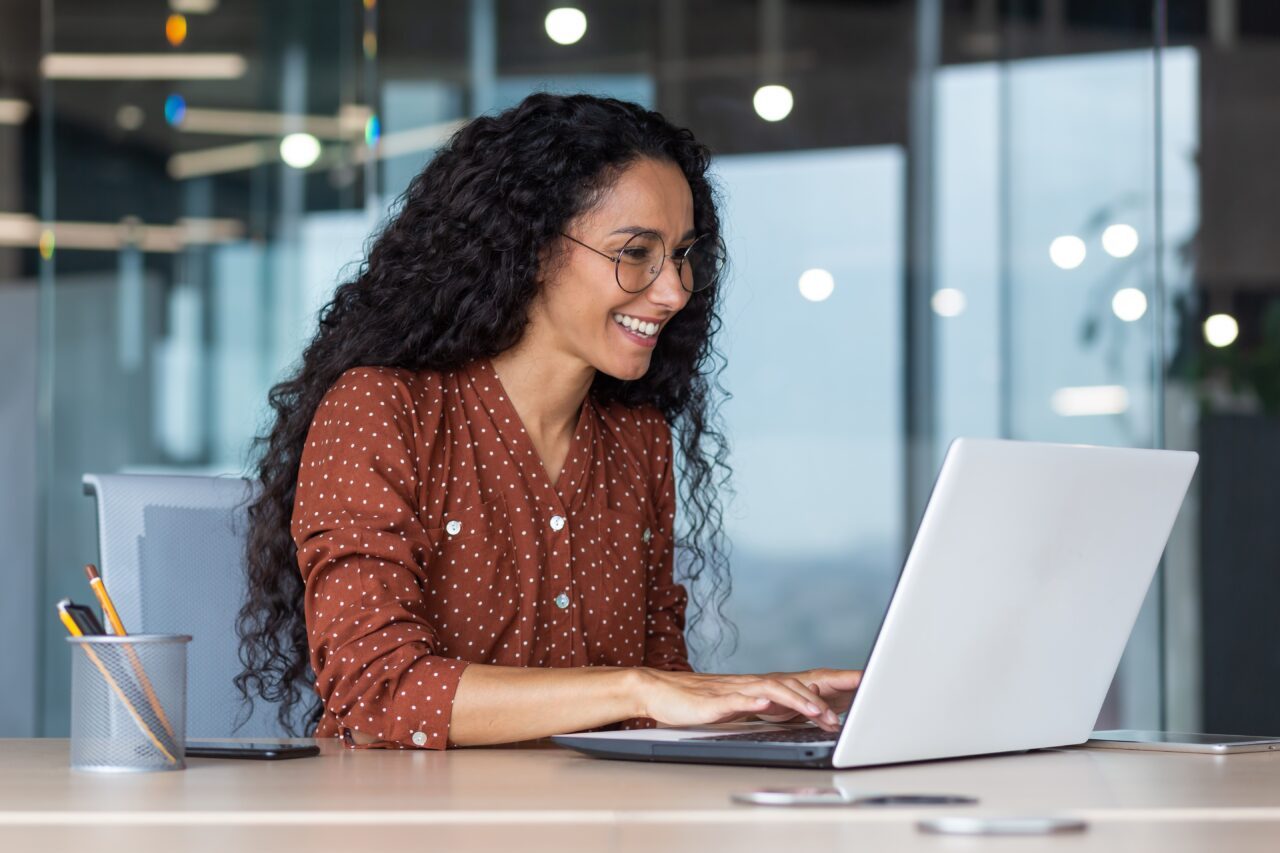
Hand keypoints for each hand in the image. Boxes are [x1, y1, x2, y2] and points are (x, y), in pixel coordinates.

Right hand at [632, 667, 860, 732]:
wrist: (659, 692)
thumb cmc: (701, 701)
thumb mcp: (745, 708)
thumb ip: (772, 707)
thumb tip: (804, 711)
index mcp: (763, 687)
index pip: (806, 680)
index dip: (836, 680)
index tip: (866, 682)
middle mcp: (753, 683)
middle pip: (796, 682)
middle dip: (825, 693)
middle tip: (850, 704)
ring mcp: (734, 690)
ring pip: (772, 690)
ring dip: (796, 700)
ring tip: (816, 712)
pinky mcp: (714, 702)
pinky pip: (737, 700)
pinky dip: (754, 701)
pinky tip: (767, 703)